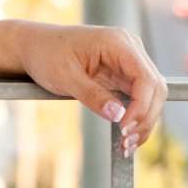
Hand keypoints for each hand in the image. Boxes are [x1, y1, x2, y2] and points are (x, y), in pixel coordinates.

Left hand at [14, 22, 166, 156]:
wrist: (33, 46)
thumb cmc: (46, 54)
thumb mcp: (66, 77)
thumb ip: (93, 96)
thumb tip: (118, 115)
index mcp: (118, 42)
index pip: (146, 78)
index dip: (141, 106)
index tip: (125, 128)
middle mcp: (129, 49)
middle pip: (155, 88)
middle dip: (146, 118)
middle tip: (128, 143)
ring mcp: (128, 62)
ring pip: (150, 96)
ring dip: (143, 122)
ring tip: (127, 145)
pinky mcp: (122, 74)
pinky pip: (137, 98)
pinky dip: (135, 118)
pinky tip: (126, 136)